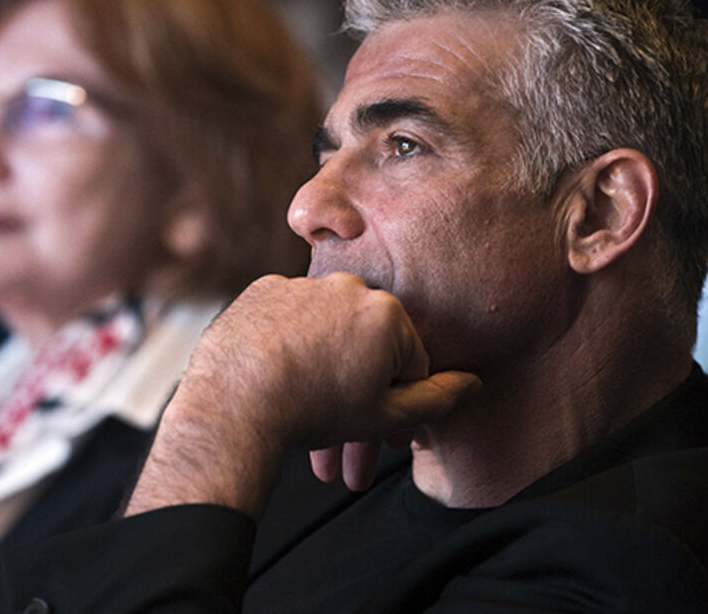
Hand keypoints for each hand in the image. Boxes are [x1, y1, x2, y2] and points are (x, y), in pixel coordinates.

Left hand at [126, 273, 479, 516]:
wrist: (235, 403)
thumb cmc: (315, 411)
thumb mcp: (385, 415)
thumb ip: (437, 399)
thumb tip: (473, 383)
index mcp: (387, 312)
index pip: (408, 363)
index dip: (393, 400)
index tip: (370, 423)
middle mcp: (347, 285)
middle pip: (365, 341)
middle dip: (357, 381)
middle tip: (334, 422)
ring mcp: (301, 283)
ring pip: (325, 328)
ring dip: (322, 361)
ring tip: (303, 407)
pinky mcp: (262, 290)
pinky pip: (286, 318)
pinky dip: (285, 342)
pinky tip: (274, 376)